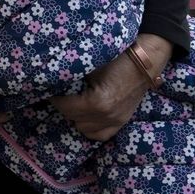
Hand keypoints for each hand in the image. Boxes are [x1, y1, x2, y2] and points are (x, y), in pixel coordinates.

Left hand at [52, 33, 169, 140]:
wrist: (144, 62)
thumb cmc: (116, 59)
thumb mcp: (91, 66)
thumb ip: (72, 77)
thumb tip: (52, 81)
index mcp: (98, 102)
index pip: (66, 107)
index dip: (55, 98)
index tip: (50, 90)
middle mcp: (107, 116)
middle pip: (73, 118)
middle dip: (64, 106)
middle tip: (61, 94)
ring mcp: (116, 121)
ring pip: (84, 128)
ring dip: (76, 116)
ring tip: (73, 103)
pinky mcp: (122, 122)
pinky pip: (100, 135)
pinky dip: (90, 127)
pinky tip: (85, 116)